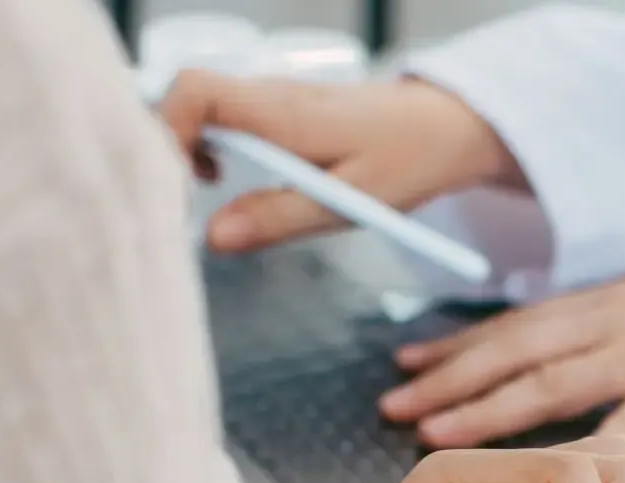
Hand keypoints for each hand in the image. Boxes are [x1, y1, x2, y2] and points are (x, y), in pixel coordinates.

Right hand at [158, 70, 522, 251]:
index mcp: (283, 112)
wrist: (447, 126)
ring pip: (205, 108)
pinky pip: (228, 117)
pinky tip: (231, 180)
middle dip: (168, 145)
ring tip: (204, 193)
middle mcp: (271, 95)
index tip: (178, 187)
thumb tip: (212, 237)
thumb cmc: (408, 160)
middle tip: (183, 200)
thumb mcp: (348, 202)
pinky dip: (214, 146)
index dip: (167, 133)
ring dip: (190, 148)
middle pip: (188, 97)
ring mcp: (275, 98)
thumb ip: (279, 218)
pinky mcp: (282, 110)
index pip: (195, 92)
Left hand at [381, 273, 624, 448]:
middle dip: (451, 378)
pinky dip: (582, 457)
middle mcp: (608, 323)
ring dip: (489, 409)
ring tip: (435, 432)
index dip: (455, 346)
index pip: (511, 325)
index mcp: (596, 304)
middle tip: (394, 405)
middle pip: (514, 351)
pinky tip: (543, 478)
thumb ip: (590, 333)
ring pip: (552, 384)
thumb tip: (530, 360)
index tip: (405, 365)